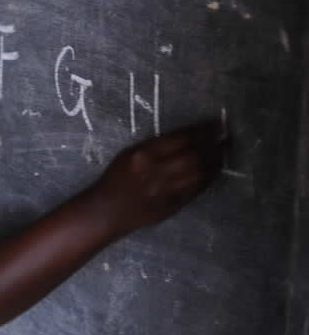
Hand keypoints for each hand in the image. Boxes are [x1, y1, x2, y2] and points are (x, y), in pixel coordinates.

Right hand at [91, 119, 227, 236]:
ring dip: (215, 160)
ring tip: (223, 151)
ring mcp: (166, 190)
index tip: (217, 123)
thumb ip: (155, 146)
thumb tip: (187, 137)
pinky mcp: (173, 204)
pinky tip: (215, 170)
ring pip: (199, 172)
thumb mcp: (129, 154)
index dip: (203, 130)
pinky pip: (197, 189)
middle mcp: (156, 171)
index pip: (181, 138)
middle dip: (214, 144)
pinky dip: (209, 177)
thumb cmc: (116, 178)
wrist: (108, 210)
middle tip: (227, 136)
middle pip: (194, 154)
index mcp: (143, 154)